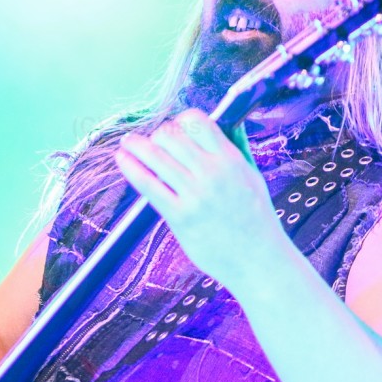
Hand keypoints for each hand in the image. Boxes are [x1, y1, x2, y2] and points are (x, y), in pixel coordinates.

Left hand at [115, 108, 286, 286]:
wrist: (258, 261)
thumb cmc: (256, 218)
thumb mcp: (253, 177)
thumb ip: (239, 148)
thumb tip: (230, 121)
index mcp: (231, 160)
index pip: (197, 122)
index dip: (182, 121)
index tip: (176, 128)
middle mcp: (212, 173)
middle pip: (171, 136)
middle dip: (158, 135)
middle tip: (153, 141)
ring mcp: (195, 195)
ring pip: (156, 157)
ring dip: (136, 145)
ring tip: (127, 142)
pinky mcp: (180, 217)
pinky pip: (148, 185)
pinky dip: (131, 168)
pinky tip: (122, 159)